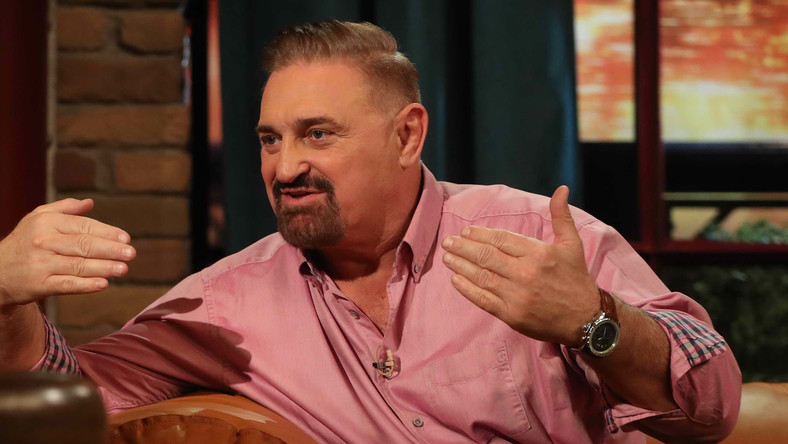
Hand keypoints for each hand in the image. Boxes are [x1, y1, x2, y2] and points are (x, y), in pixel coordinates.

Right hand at [0, 199, 135, 306]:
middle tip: (131, 253)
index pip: (83, 226)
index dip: (107, 233)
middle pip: (83, 245)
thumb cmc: (25, 242)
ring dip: (104, 267)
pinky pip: (66, 285)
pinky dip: (86, 285)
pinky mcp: (39, 285)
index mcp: (47, 222)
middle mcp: (43, 241)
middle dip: (110, 250)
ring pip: (78, 265)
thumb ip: (65, 209)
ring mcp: (41, 264)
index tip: (126, 239)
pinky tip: (103, 284)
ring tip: (123, 269)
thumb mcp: (38, 218)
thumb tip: (90, 203)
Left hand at [441, 186, 598, 345]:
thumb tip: (562, 189)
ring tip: (447, 257)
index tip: (465, 231)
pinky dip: (467, 289)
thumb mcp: (572, 244)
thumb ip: (561, 216)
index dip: (480, 234)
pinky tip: (456, 280)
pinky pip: (483, 299)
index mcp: (538, 254)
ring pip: (481, 276)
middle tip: (448, 241)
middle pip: (486, 256)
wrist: (585, 319)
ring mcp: (517, 296)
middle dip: (463, 247)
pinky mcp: (511, 315)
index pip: (501, 239)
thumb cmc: (576, 279)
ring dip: (461, 266)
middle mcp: (525, 273)